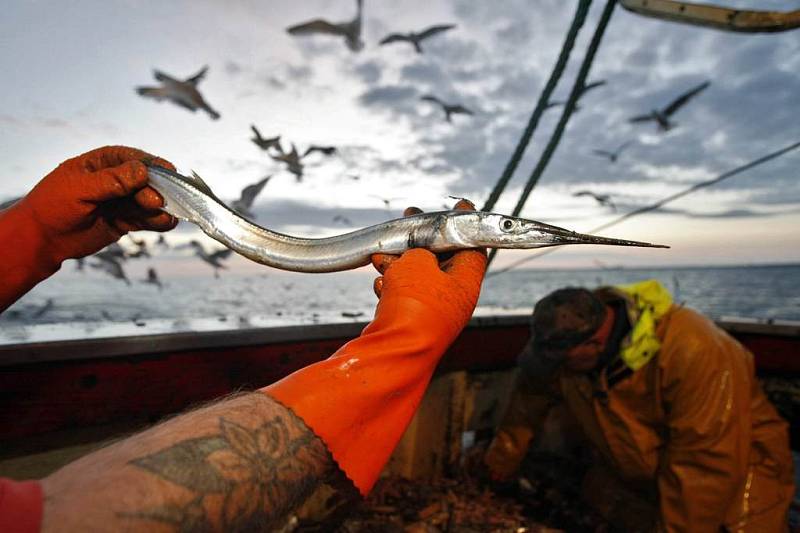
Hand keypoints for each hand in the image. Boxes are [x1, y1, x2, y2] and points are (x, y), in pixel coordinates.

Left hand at [16, 145, 176, 263]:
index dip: (153, 163)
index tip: (169, 170)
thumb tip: (142, 171)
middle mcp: (117, 180)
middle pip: (147, 181)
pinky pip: (148, 219)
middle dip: (156, 190)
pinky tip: (164, 223)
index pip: (133, 158)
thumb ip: (111, 181)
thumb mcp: (79, 189)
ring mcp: (123, 201)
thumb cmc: (52, 207)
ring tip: (163, 218)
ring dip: (160, 208)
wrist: (42, 239)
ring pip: (151, 201)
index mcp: (103, 162)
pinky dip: (158, 221)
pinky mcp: (126, 221)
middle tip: (156, 202)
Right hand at [262, 198, 486, 496]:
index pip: (474, 245)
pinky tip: (380, 284)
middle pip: (443, 259)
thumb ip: (419, 249)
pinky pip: (403, 296)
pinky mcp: (411, 324)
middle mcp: (455, 299)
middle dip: (422, 240)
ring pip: (419, 277)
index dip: (465, 223)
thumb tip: (412, 254)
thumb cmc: (413, 304)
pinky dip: (392, 285)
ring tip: (382, 255)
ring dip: (400, 262)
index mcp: (468, 282)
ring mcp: (433, 314)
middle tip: (410, 219)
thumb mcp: (417, 261)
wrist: (393, 351)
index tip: (460, 205)